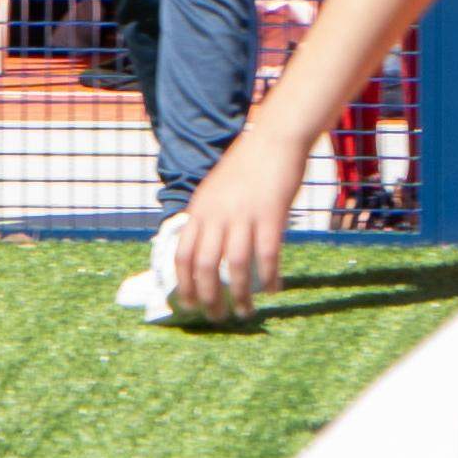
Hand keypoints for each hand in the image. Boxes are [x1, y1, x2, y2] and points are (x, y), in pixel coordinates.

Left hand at [159, 165, 288, 325]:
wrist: (274, 139)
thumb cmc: (247, 167)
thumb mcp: (215, 190)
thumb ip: (208, 217)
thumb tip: (204, 249)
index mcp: (200, 210)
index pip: (182, 254)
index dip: (183, 283)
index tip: (188, 304)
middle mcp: (217, 215)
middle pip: (204, 266)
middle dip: (208, 297)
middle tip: (216, 317)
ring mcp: (243, 215)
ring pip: (235, 266)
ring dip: (239, 294)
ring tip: (245, 313)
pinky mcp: (271, 215)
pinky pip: (267, 254)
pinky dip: (269, 276)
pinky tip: (273, 290)